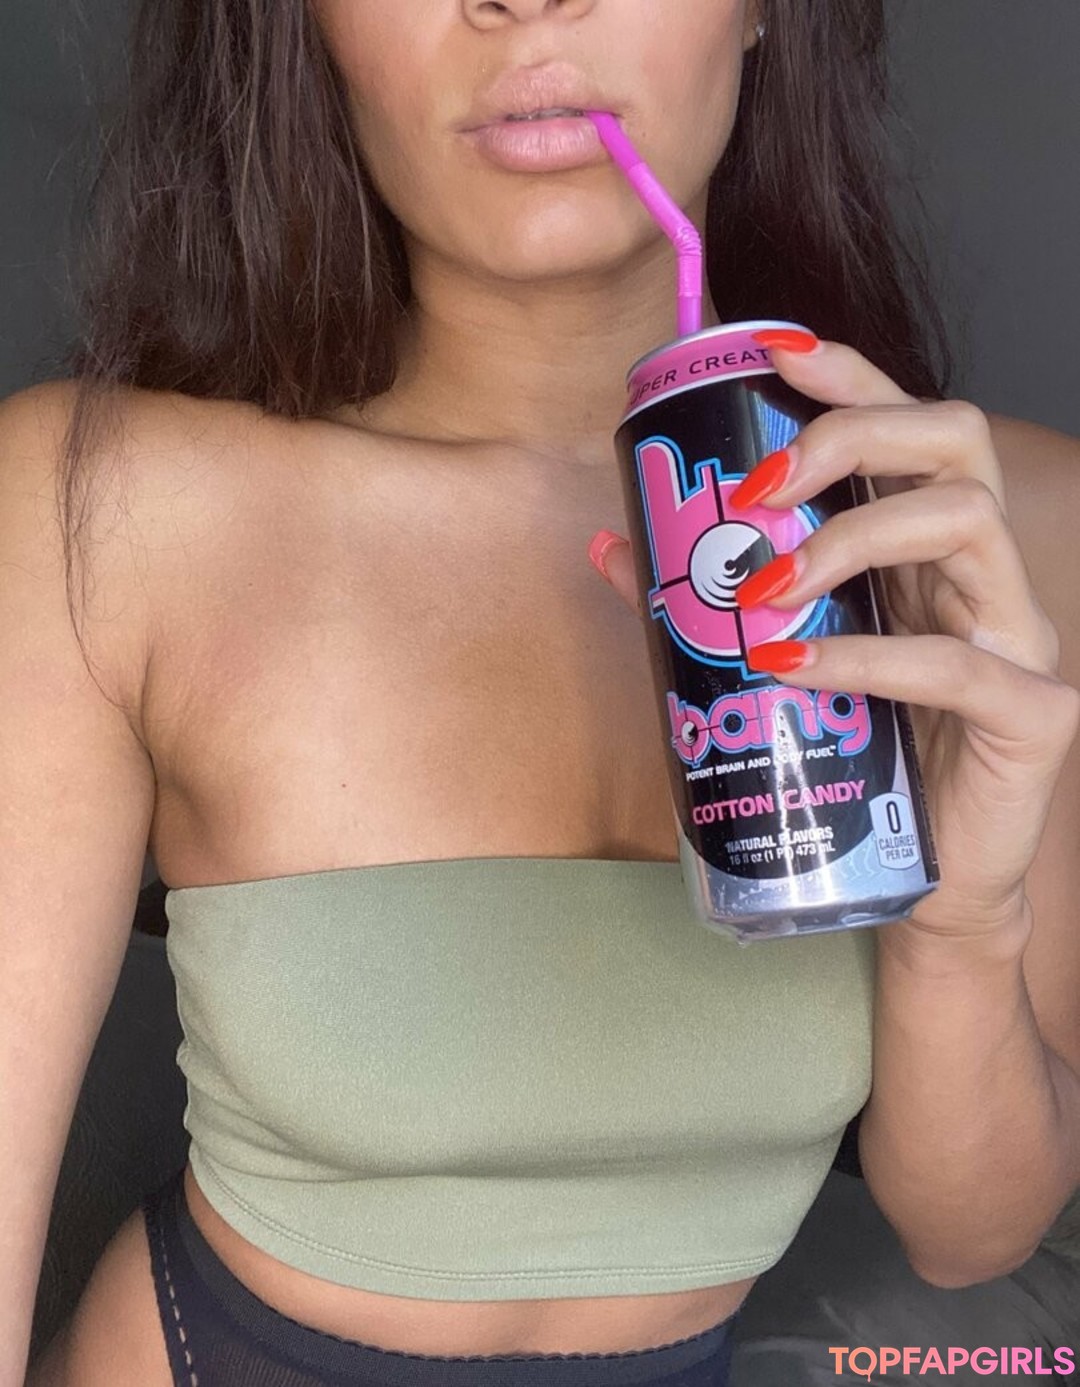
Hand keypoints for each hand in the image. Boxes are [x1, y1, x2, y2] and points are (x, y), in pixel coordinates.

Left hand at [590, 337, 1079, 945]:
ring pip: (966, 523)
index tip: (775, 353)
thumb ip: (705, 601)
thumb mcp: (776, 663)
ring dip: (848, 539)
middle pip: (953, 441)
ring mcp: (1018, 638)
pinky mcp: (1034, 714)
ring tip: (761, 592)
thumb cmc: (854, 762)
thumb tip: (613, 545)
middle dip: (848, 438)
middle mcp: (980, 576)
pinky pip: (956, 664)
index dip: (852, 376)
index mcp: (924, 550)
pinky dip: (865, 657)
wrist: (919, 883)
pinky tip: (794, 668)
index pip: (908, 429)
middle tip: (754, 495)